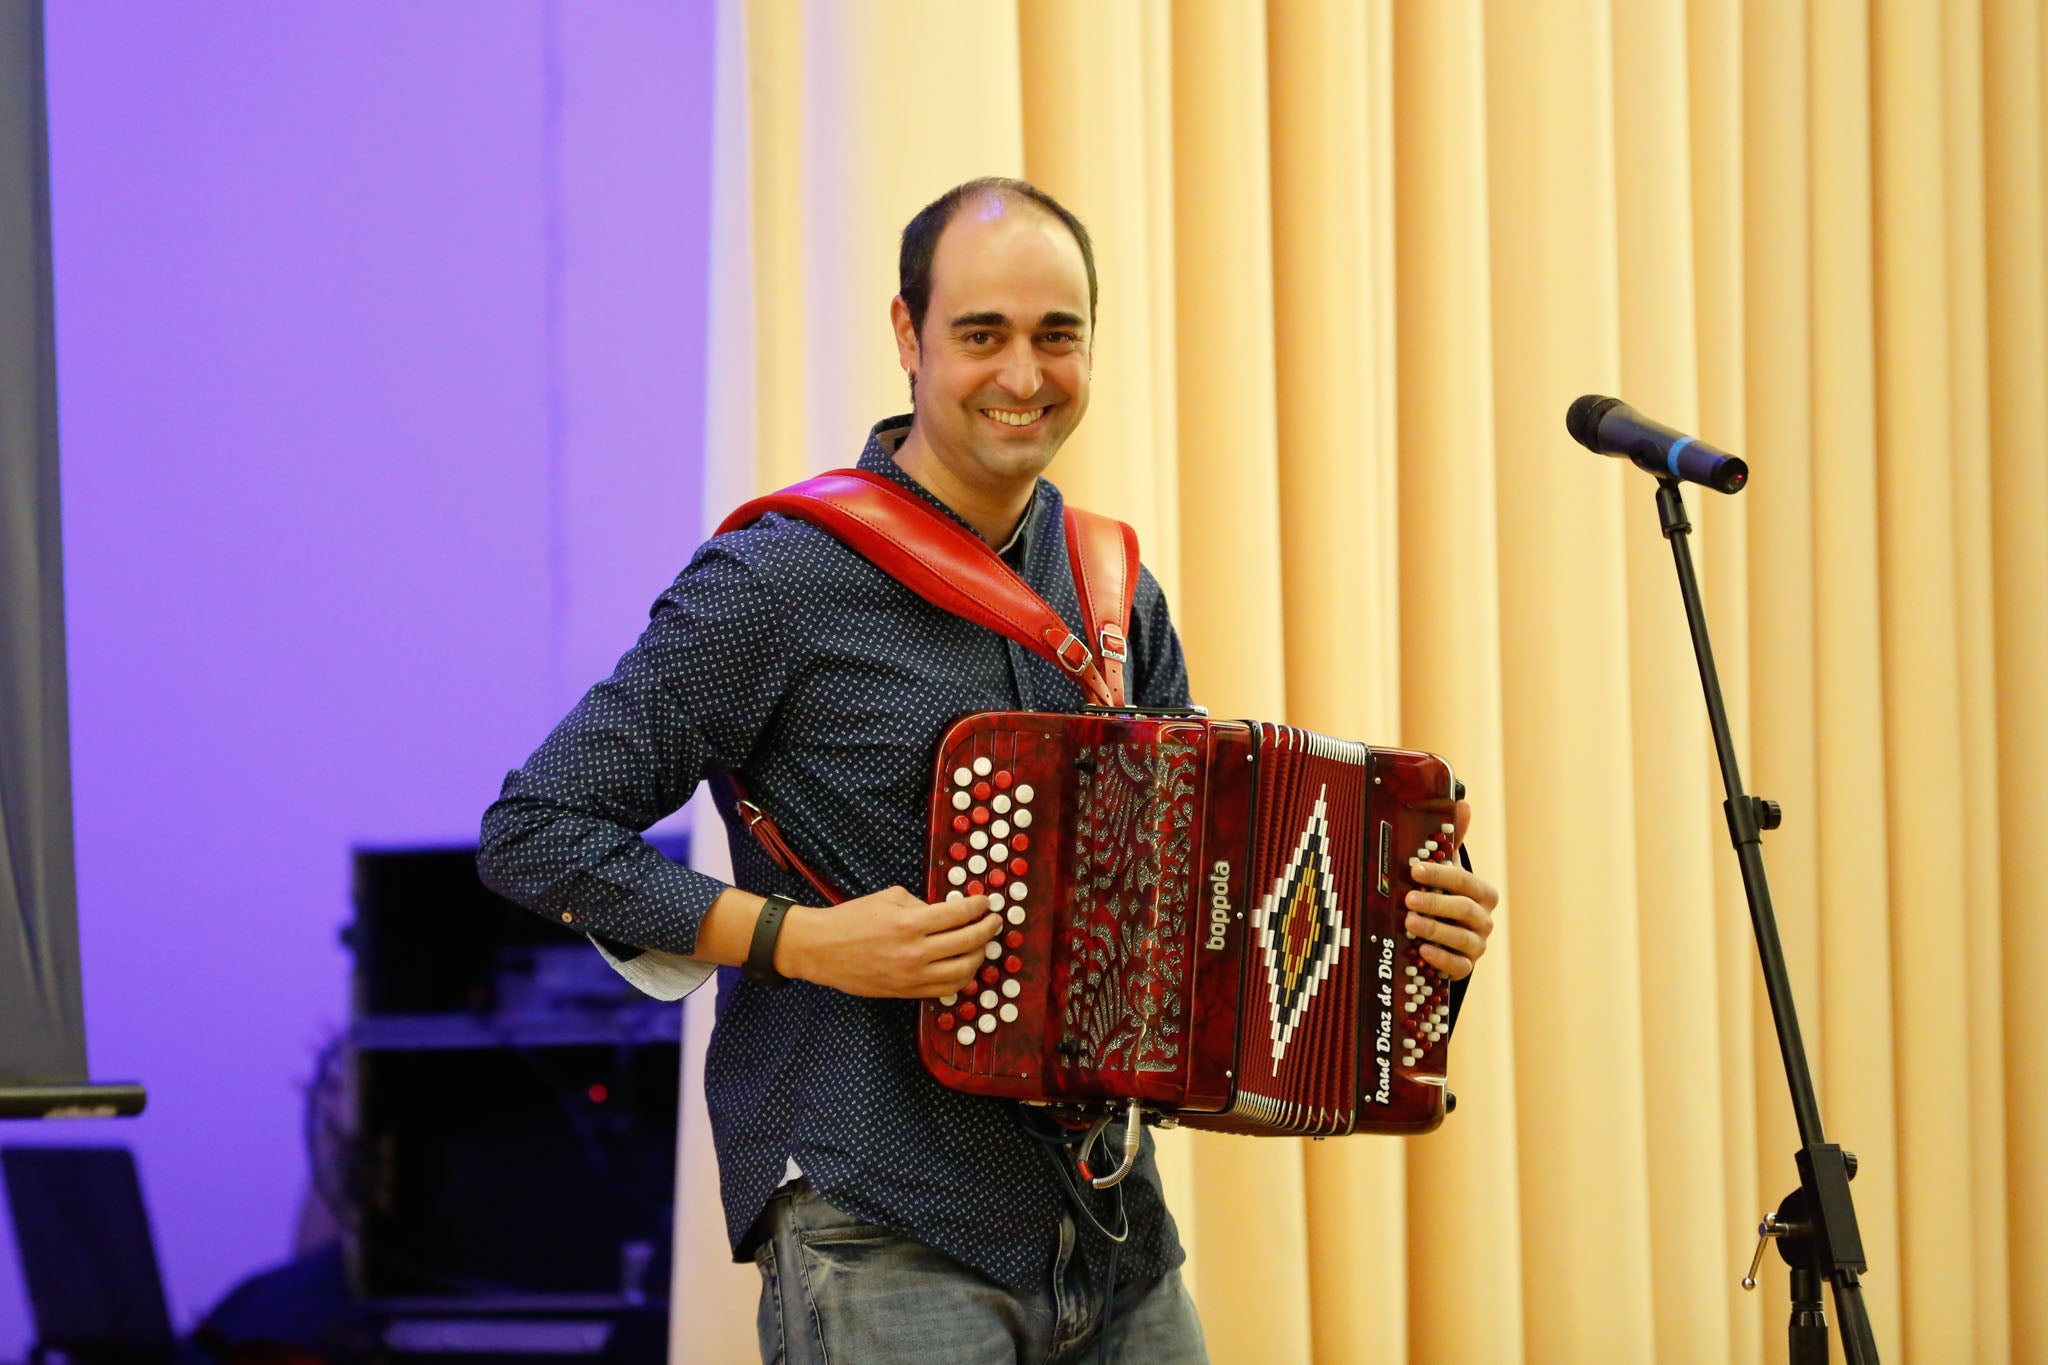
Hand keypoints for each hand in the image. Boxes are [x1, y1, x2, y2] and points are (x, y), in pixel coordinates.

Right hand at [776, 887, 1002, 998]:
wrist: (822, 950)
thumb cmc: (852, 918)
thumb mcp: (889, 898)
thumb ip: (922, 904)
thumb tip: (949, 912)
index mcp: (909, 923)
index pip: (958, 915)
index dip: (978, 907)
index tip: (986, 902)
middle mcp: (915, 952)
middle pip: (968, 942)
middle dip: (987, 930)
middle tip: (994, 921)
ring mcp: (912, 976)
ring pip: (963, 971)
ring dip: (979, 955)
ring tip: (982, 944)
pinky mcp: (907, 992)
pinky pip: (946, 989)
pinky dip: (962, 977)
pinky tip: (965, 965)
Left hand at [1404, 799, 1498, 980]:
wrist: (1442, 938)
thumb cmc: (1441, 897)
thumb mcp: (1444, 870)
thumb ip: (1450, 841)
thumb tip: (1461, 802)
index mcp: (1481, 893)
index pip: (1465, 881)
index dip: (1441, 875)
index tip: (1415, 870)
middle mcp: (1484, 919)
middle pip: (1464, 910)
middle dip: (1436, 903)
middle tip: (1408, 899)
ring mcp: (1477, 945)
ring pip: (1463, 939)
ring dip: (1435, 930)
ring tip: (1410, 923)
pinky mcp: (1465, 967)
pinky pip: (1459, 966)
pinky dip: (1441, 959)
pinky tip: (1423, 951)